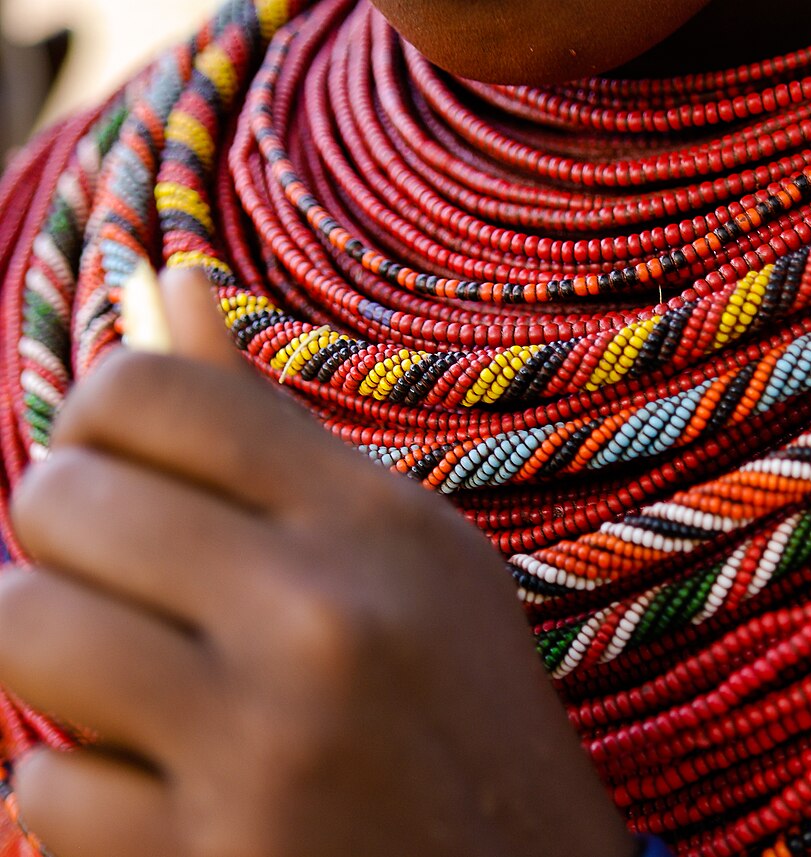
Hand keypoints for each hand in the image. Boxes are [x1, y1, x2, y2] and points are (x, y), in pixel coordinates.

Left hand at [0, 270, 633, 856]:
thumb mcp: (401, 561)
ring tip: (127, 686)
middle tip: (132, 596)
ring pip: (22, 628)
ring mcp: (270, 745)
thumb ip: (266, 431)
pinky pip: (42, 787)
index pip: (147, 390)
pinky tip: (169, 800)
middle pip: (62, 497)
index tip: (129, 485)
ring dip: (53, 663)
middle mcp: (330, 616)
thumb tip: (159, 273)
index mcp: (383, 524)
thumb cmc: (460, 717)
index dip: (101, 431)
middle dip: (68, 547)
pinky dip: (85, 794)